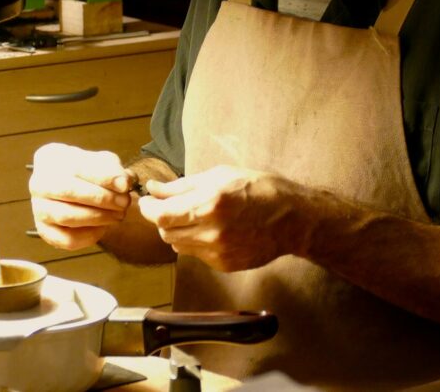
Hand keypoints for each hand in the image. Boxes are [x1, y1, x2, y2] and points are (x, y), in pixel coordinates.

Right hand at [29, 143, 133, 250]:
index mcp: (49, 158)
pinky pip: (66, 239)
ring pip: (67, 216)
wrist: (71, 185)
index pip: (77, 167)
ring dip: (98, 217)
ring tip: (118, 214)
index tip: (124, 185)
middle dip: (102, 199)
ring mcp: (39, 209)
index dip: (104, 177)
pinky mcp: (44, 231)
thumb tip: (123, 184)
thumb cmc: (86, 170)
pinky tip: (103, 227)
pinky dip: (88, 236)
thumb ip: (113, 170)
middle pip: (69, 192)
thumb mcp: (102, 161)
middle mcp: (38, 183)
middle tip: (124, 202)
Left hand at [137, 165, 301, 271]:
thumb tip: (154, 189)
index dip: (147, 209)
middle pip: (165, 232)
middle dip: (161, 218)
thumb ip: (183, 185)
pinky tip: (211, 229)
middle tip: (168, 206)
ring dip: (177, 231)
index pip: (160, 215)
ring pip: (177, 245)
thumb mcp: (220, 175)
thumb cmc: (259, 189)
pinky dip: (195, 242)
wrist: (292, 219)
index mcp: (208, 204)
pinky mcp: (224, 264)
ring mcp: (217, 252)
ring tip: (192, 217)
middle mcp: (210, 231)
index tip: (147, 202)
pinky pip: (196, 254)